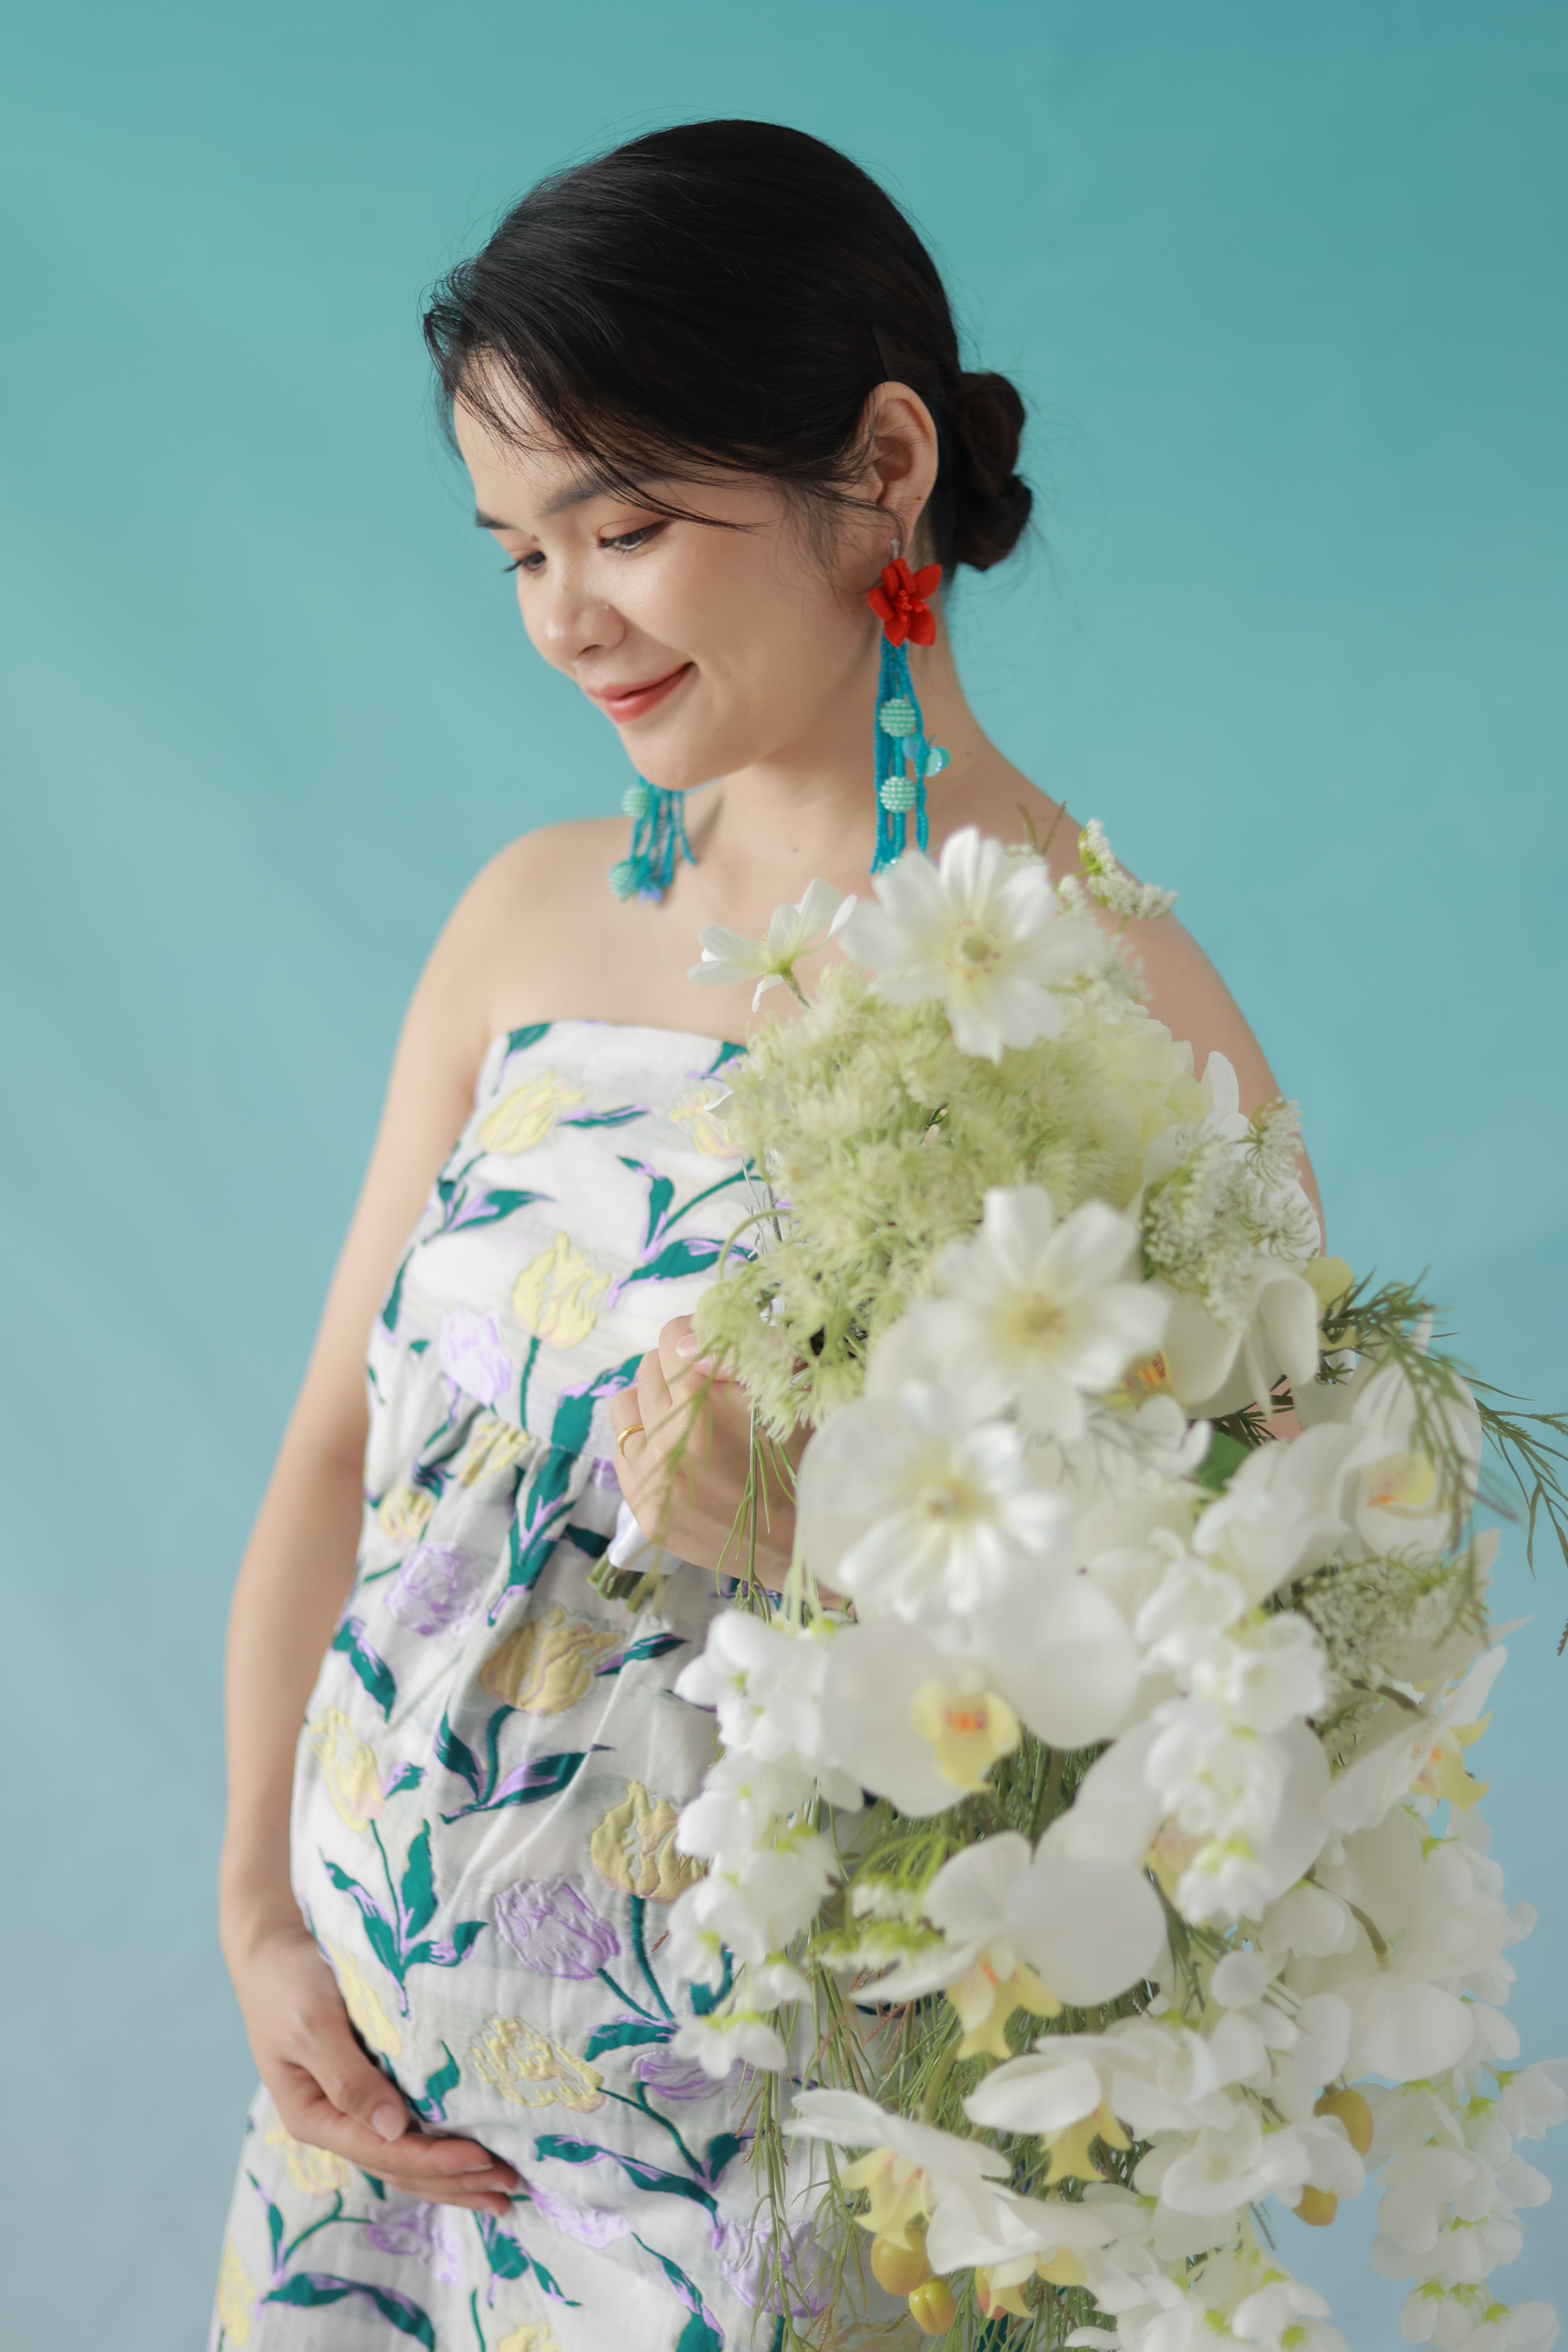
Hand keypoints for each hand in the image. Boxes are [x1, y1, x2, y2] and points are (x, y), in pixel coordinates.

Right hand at [227, 1917, 519, 2214]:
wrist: (271, 1949)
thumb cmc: (289, 1983)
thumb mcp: (313, 2026)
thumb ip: (349, 2079)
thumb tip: (394, 2129)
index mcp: (314, 2116)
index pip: (384, 2152)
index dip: (435, 2160)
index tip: (482, 2157)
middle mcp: (334, 2121)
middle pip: (399, 2168)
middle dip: (454, 2181)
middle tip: (509, 2189)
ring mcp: (350, 2109)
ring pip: (405, 2159)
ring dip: (453, 2177)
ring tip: (501, 2191)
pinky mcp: (366, 2087)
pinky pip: (406, 2132)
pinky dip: (439, 2150)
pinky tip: (471, 2159)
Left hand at [607, 1315, 796, 1581]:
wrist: (796, 1542)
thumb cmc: (799, 1461)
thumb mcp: (786, 1393)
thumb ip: (745, 1352)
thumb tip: (688, 1338)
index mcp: (702, 1405)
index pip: (673, 1337)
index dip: (700, 1336)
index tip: (718, 1353)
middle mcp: (666, 1442)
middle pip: (649, 1368)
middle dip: (679, 1369)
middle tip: (709, 1388)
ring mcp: (651, 1479)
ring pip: (626, 1406)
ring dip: (653, 1403)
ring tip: (686, 1418)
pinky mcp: (643, 1508)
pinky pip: (623, 1450)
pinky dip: (646, 1443)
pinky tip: (678, 1453)